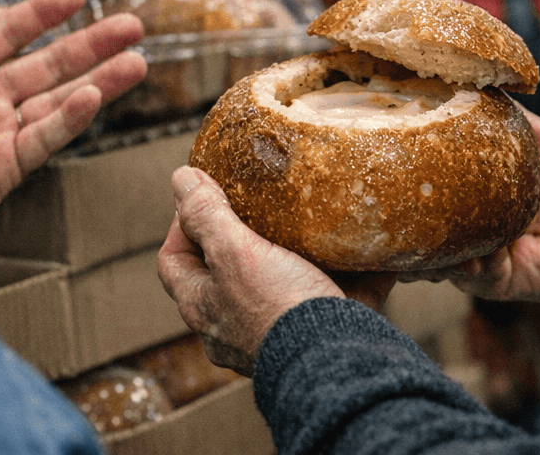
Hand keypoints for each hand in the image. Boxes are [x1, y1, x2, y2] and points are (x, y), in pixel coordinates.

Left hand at [0, 0, 147, 237]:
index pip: (8, 33)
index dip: (42, 14)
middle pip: (48, 66)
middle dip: (92, 46)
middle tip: (133, 26)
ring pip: (58, 101)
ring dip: (99, 81)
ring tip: (139, 61)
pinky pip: (42, 140)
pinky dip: (69, 119)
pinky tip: (93, 95)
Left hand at [158, 165, 395, 375]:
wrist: (335, 362)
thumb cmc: (277, 310)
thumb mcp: (233, 253)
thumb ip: (206, 216)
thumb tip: (180, 179)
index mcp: (204, 306)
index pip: (174, 259)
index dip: (182, 222)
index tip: (208, 192)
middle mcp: (234, 325)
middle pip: (228, 271)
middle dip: (243, 235)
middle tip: (260, 202)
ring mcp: (278, 331)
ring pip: (284, 284)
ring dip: (298, 253)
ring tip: (311, 220)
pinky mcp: (322, 332)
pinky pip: (337, 295)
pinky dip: (352, 271)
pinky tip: (366, 248)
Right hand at [399, 110, 539, 318]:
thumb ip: (517, 118)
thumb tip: (483, 83)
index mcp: (478, 197)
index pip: (435, 190)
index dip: (413, 180)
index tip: (394, 157)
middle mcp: (472, 230)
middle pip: (424, 229)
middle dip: (405, 222)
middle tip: (390, 201)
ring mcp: (481, 259)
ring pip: (437, 259)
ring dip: (428, 248)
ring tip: (415, 234)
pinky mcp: (498, 283)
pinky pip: (473, 277)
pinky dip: (467, 266)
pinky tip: (468, 255)